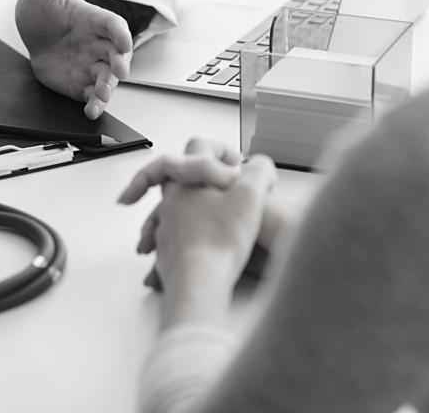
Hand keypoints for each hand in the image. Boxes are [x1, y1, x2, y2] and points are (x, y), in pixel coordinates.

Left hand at [16, 0, 133, 119]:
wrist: (31, 34)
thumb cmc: (43, 8)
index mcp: (94, 20)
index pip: (114, 25)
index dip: (120, 32)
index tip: (123, 40)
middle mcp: (97, 44)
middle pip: (116, 55)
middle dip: (120, 64)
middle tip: (119, 71)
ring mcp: (90, 65)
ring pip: (107, 78)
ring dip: (107, 88)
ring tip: (102, 96)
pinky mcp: (81, 83)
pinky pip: (91, 95)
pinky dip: (94, 104)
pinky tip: (91, 111)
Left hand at [120, 138, 288, 282]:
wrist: (199, 281)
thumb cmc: (219, 240)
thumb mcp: (251, 196)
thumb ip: (259, 171)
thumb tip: (262, 165)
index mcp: (187, 182)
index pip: (195, 146)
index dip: (218, 148)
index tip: (232, 160)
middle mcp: (171, 202)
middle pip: (179, 177)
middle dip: (200, 179)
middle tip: (218, 184)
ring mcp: (166, 228)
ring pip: (172, 209)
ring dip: (190, 210)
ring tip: (214, 219)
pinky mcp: (167, 253)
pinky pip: (173, 239)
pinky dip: (188, 239)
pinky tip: (205, 247)